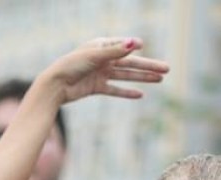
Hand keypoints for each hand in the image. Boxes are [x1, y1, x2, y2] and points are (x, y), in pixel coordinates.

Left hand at [40, 37, 168, 104]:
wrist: (54, 86)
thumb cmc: (71, 66)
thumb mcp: (94, 56)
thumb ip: (115, 51)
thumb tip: (136, 44)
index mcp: (101, 46)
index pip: (123, 45)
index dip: (134, 47)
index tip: (143, 46)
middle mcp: (102, 59)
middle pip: (130, 63)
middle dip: (148, 66)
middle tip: (167, 69)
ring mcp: (99, 74)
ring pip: (125, 76)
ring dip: (142, 78)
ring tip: (160, 79)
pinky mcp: (95, 87)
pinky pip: (114, 90)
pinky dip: (126, 92)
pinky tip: (140, 95)